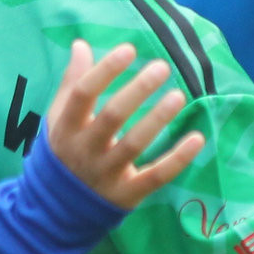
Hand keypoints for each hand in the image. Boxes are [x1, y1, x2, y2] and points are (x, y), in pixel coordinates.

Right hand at [45, 41, 206, 210]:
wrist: (56, 210)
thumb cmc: (64, 152)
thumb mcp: (60, 119)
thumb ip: (72, 83)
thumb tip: (81, 44)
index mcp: (66, 127)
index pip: (83, 94)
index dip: (105, 71)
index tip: (129, 49)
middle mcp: (84, 150)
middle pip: (112, 117)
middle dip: (137, 91)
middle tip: (163, 67)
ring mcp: (106, 174)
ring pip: (134, 145)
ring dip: (157, 119)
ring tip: (179, 96)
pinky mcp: (127, 194)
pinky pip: (156, 175)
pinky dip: (178, 158)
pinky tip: (198, 138)